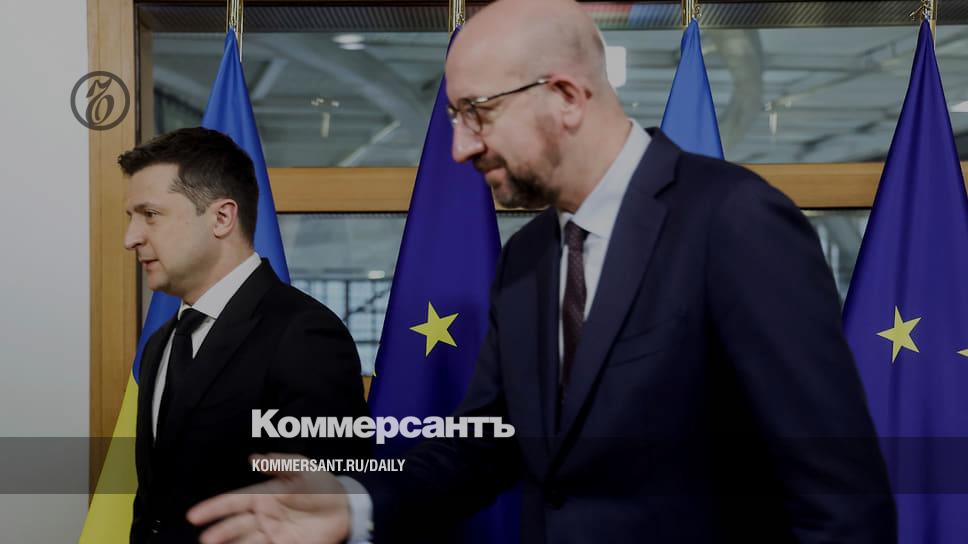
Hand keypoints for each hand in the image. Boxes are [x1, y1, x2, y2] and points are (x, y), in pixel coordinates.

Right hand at [187, 453, 351, 543]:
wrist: (346, 507)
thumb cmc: (322, 484)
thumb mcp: (303, 468)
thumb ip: (280, 463)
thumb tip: (255, 458)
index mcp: (264, 495)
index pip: (234, 502)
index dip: (214, 508)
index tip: (194, 515)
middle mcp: (264, 516)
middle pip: (236, 525)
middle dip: (220, 532)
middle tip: (206, 539)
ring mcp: (273, 533)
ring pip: (245, 541)